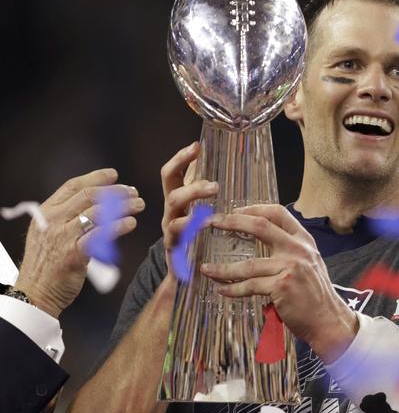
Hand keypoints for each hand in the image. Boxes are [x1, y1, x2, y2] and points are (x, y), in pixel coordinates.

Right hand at [14, 169, 144, 317]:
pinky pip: (99, 236)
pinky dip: (117, 227)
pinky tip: (131, 223)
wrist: (35, 292)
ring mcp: (62, 236)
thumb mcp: (49, 232)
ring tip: (139, 205)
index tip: (115, 174)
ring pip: (97, 213)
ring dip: (122, 206)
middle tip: (133, 192)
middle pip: (89, 196)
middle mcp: (53, 220)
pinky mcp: (73, 254)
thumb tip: (97, 202)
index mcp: (47, 212)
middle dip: (115, 191)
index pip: (73, 186)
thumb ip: (67, 216)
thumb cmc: (47, 263)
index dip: (96, 178)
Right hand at [160, 142, 218, 276]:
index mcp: (175, 198)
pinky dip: (191, 232)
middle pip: (173, 194)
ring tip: (212, 207)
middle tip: (215, 186)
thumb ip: (197, 182)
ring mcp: (171, 230)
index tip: (196, 146)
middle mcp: (170, 213)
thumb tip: (206, 154)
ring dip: (193, 210)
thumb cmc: (190, 228)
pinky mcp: (176, 248)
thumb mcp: (192, 203)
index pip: (171, 174)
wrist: (180, 266)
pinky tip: (205, 229)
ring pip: (175, 217)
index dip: (180, 159)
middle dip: (192, 188)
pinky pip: (180, 238)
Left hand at [200, 204, 358, 363]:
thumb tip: (262, 237)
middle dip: (231, 222)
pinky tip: (222, 290)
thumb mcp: (309, 263)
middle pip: (259, 226)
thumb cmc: (315, 294)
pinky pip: (250, 286)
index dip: (253, 209)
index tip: (233, 211)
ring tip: (206, 269)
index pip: (277, 213)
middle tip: (211, 222)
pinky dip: (232, 289)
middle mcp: (298, 249)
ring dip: (223, 268)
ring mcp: (290, 267)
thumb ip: (290, 249)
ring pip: (248, 264)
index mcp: (304, 240)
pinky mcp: (281, 287)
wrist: (329, 320)